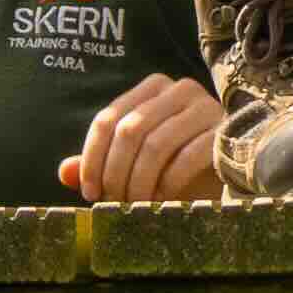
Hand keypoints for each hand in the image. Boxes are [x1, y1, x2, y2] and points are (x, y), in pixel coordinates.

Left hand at [64, 76, 229, 206]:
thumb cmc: (176, 164)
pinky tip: (162, 200)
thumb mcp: (135, 161)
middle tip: (113, 203)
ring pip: (155, 145)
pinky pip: (187, 157)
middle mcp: (178, 89)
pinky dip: (168, 184)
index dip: (92, 158)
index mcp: (151, 87)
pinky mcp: (223, 131)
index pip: (108, 119)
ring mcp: (205, 106)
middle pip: (130, 131)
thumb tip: (64, 172)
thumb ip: (101, 162)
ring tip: (135, 205)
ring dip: (139, 181)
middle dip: (116, 173)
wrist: (228, 172)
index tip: (89, 192)